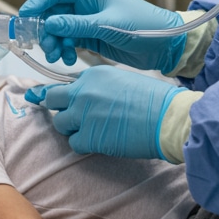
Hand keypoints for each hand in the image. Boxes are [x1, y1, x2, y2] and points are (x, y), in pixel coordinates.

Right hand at [19, 0, 186, 72]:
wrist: (166, 45)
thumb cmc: (144, 25)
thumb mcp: (109, 25)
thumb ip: (78, 25)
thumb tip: (49, 24)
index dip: (40, 1)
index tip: (26, 15)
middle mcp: (88, 5)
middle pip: (55, 12)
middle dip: (46, 28)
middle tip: (44, 45)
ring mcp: (89, 21)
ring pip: (60, 29)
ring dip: (54, 42)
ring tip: (58, 56)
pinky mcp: (92, 37)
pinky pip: (69, 41)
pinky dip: (64, 50)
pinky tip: (67, 59)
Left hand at [24, 65, 180, 158]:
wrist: (166, 117)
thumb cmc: (153, 99)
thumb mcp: (122, 81)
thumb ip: (100, 86)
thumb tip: (87, 99)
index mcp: (93, 74)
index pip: (67, 84)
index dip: (69, 96)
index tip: (70, 103)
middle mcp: (83, 91)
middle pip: (52, 99)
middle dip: (60, 108)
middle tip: (73, 117)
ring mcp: (83, 114)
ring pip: (59, 123)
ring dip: (72, 128)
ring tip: (92, 131)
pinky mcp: (88, 136)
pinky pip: (73, 143)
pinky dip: (83, 144)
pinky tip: (99, 141)